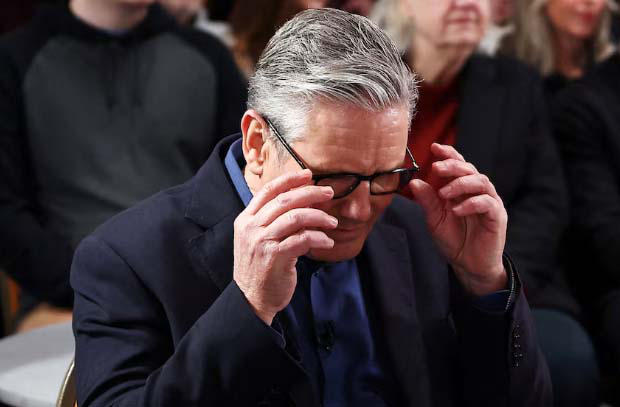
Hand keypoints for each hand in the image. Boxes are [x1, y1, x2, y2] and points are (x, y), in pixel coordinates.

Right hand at [233, 169, 337, 323]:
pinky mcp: (275, 256)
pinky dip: (319, 238)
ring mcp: (262, 241)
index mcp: (246, 219)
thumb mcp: (257, 240)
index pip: (268, 190)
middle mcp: (251, 227)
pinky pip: (303, 239)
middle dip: (310, 193)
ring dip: (319, 217)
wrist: (251, 299)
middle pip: (285, 200)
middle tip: (329, 193)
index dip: (289, 179)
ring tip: (332, 222)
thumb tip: (301, 203)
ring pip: (296, 217)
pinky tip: (327, 242)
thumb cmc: (260, 269)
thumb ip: (271, 221)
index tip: (308, 175)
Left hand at [409, 143, 507, 295]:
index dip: (448, 154)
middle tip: (436, 168)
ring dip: (461, 184)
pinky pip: (488, 203)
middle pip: (469, 169)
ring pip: (481, 182)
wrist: (468, 265)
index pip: (458, 165)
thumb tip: (414, 182)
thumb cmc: (453, 240)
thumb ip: (428, 201)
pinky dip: (471, 203)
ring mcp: (489, 203)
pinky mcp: (497, 216)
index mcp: (462, 189)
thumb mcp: (434, 220)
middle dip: (452, 166)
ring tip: (444, 193)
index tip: (434, 148)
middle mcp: (477, 192)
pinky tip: (457, 210)